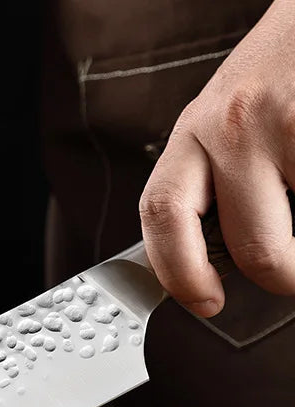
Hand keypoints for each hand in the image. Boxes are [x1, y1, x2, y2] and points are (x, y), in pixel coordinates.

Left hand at [139, 0, 294, 316]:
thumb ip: (213, 179)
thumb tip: (217, 256)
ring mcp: (285, 123)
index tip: (203, 301)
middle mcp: (231, 127)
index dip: (178, 273)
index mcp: (193, 133)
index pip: (162, 216)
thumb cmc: (281, 67)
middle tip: (288, 275)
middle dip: (280, 277)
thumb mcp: (225, 118)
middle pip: (251, 247)